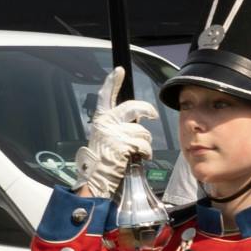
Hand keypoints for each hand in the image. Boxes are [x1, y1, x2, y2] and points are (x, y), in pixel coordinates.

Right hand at [73, 65, 156, 195]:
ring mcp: (115, 133)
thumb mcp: (105, 139)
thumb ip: (116, 127)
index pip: (105, 96)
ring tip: (137, 152)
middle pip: (133, 107)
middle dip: (146, 110)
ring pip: (142, 131)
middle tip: (153, 115)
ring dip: (145, 143)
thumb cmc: (103, 161)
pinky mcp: (124, 144)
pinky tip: (139, 158)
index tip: (119, 71)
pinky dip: (146, 153)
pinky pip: (145, 145)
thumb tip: (135, 120)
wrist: (97, 179)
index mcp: (100, 120)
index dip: (113, 82)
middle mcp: (106, 123)